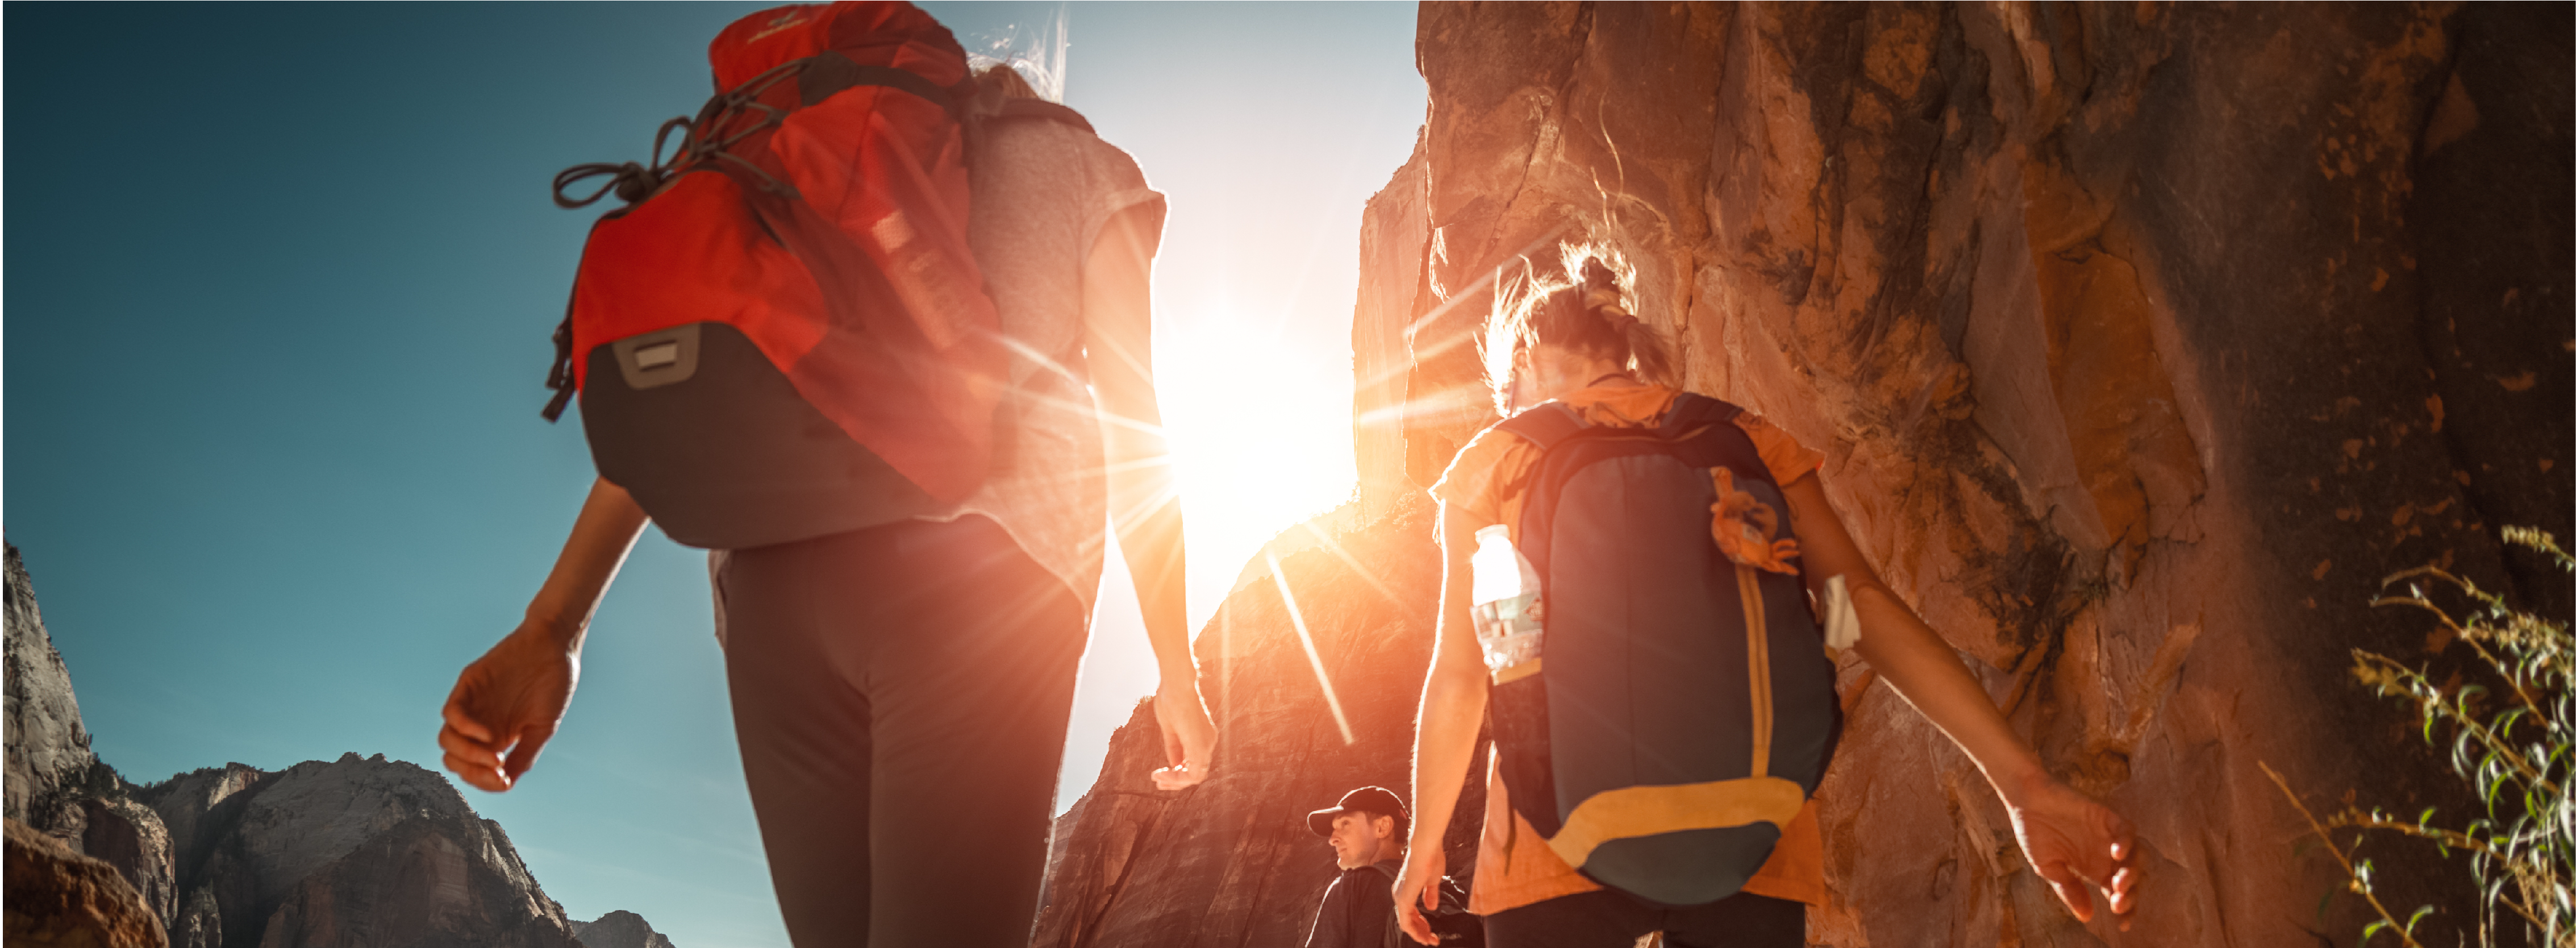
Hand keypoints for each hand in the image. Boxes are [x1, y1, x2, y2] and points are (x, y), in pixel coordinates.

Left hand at [438, 623, 577, 791]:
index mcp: (496, 737)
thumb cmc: (553, 684)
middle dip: (472, 772)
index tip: (504, 781)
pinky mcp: (468, 685)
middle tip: (497, 770)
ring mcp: (471, 704)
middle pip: (454, 758)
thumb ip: (523, 755)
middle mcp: (478, 723)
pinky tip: (488, 735)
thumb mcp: (542, 727)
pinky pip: (451, 713)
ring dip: (467, 755)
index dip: (484, 781)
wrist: (555, 645)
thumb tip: (505, 785)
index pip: (474, 769)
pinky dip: (465, 729)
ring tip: (493, 757)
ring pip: (447, 740)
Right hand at [1150, 679, 1215, 789]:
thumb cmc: (1171, 699)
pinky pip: (1193, 773)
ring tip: (1157, 779)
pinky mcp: (1201, 746)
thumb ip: (1174, 747)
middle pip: (1196, 772)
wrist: (1176, 684)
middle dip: (1176, 780)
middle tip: (1157, 781)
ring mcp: (1206, 744)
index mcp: (1202, 737)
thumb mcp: (1171, 729)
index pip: (1194, 763)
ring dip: (1175, 781)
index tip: (1159, 773)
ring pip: (1196, 776)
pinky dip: (1177, 778)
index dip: (1177, 772)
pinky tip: (1162, 774)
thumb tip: (1174, 764)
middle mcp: (1208, 742)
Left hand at [1391, 843, 1445, 944]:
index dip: (1422, 924)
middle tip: (1432, 940)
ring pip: (1406, 924)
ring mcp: (1400, 897)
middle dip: (1421, 932)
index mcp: (1406, 890)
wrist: (1427, 848)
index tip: (1432, 932)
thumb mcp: (1432, 881)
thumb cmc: (1430, 858)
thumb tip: (1431, 907)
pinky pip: (1406, 921)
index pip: (1411, 913)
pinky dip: (1415, 931)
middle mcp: (1399, 894)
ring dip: (1419, 934)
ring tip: (1430, 941)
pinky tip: (1423, 936)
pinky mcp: (1404, 899)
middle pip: (1408, 921)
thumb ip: (1431, 894)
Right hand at [2006, 775, 2138, 925]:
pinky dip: (2126, 842)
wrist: (2024, 801)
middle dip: (2130, 894)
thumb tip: (2087, 917)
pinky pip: (2127, 830)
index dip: (2126, 909)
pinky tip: (2116, 854)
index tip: (2123, 925)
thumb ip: (2069, 889)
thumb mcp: (2049, 868)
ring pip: (2135, 855)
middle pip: (2131, 877)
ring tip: (2119, 884)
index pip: (2119, 892)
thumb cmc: (2034, 832)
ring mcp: (2108, 835)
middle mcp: (2106, 853)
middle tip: (2118, 905)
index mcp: (2094, 868)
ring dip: (2131, 872)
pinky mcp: (2106, 816)